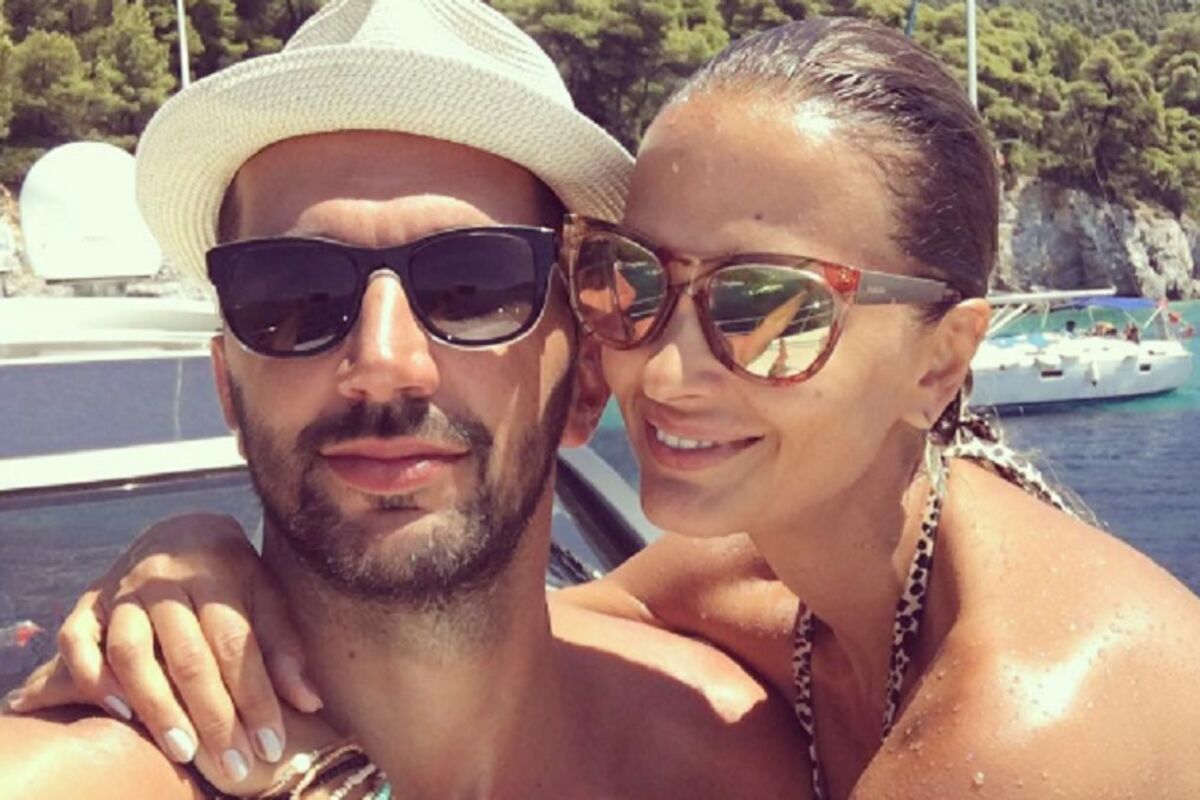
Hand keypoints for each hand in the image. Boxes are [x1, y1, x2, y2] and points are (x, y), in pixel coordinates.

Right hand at [6, 513, 322, 786]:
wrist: (181, 530)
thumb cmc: (233, 575)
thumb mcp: (266, 595)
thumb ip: (285, 646)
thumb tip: (310, 702)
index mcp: (218, 569)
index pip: (237, 644)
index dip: (255, 698)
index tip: (271, 746)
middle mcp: (165, 577)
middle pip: (188, 656)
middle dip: (213, 718)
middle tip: (233, 766)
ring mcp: (121, 587)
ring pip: (132, 652)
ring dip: (157, 706)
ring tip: (184, 751)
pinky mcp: (87, 601)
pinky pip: (77, 640)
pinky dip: (94, 676)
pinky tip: (121, 713)